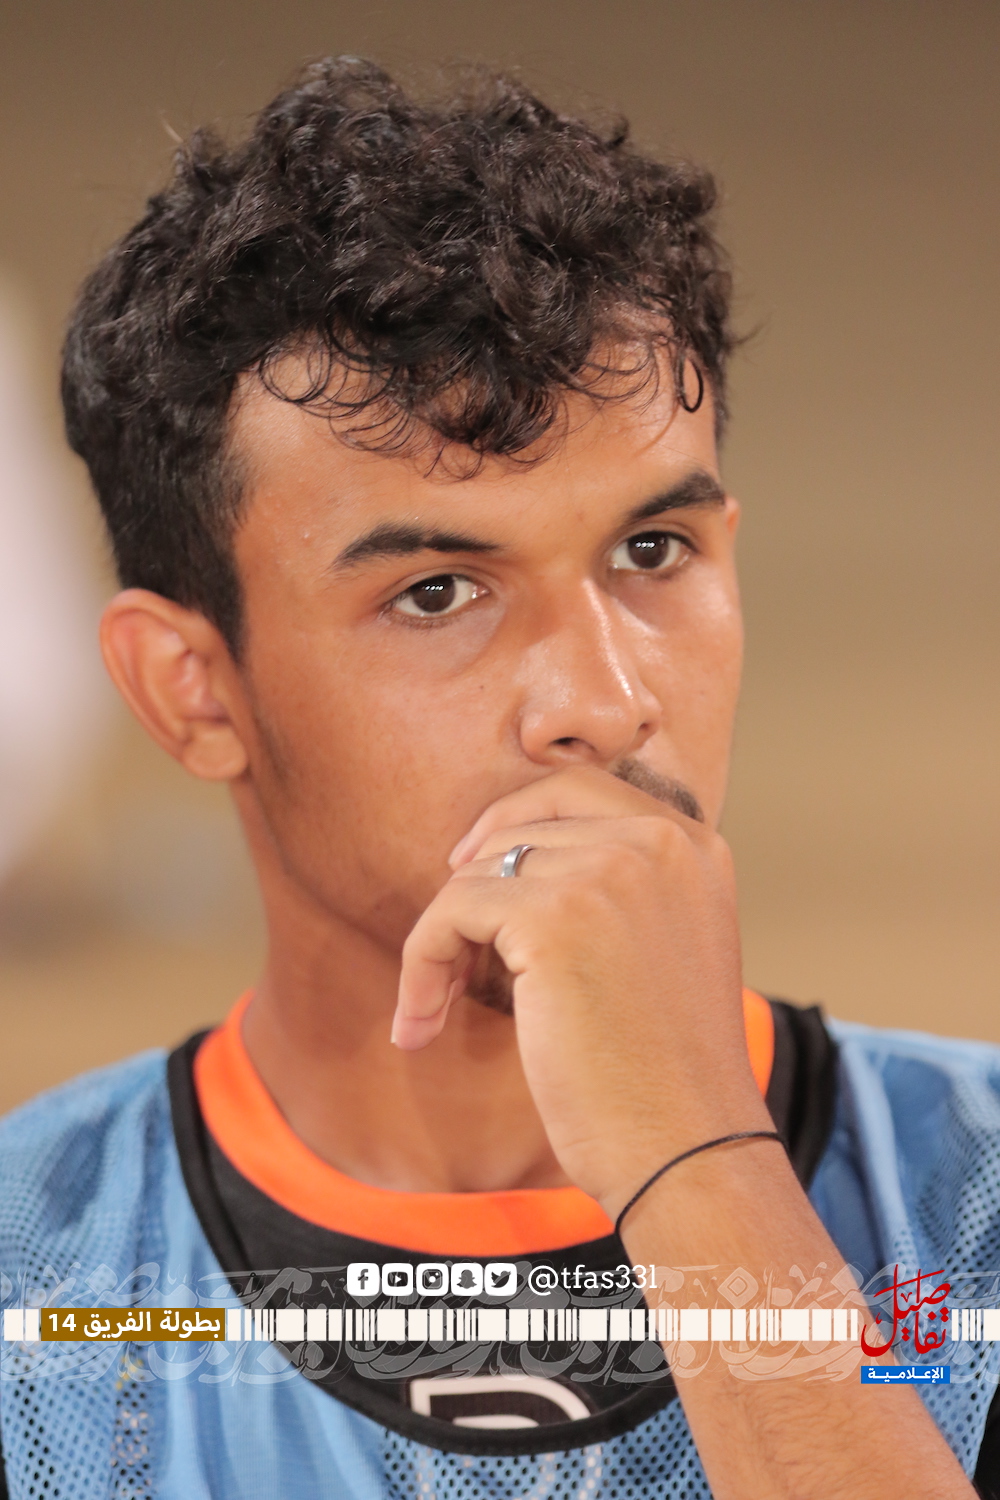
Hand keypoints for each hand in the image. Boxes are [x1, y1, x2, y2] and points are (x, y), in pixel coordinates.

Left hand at [392, 765, 771, 1215]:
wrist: (690, 1149)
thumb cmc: (666, 1073)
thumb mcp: (664, 947)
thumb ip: (618, 887)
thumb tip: (508, 857)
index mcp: (691, 844)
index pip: (577, 791)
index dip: (512, 826)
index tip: (471, 873)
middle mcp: (658, 841)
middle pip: (520, 823)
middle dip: (471, 881)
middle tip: (444, 945)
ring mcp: (609, 871)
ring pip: (477, 872)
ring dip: (441, 940)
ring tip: (433, 1007)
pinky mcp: (553, 916)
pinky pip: (449, 913)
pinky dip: (421, 966)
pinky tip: (420, 1026)